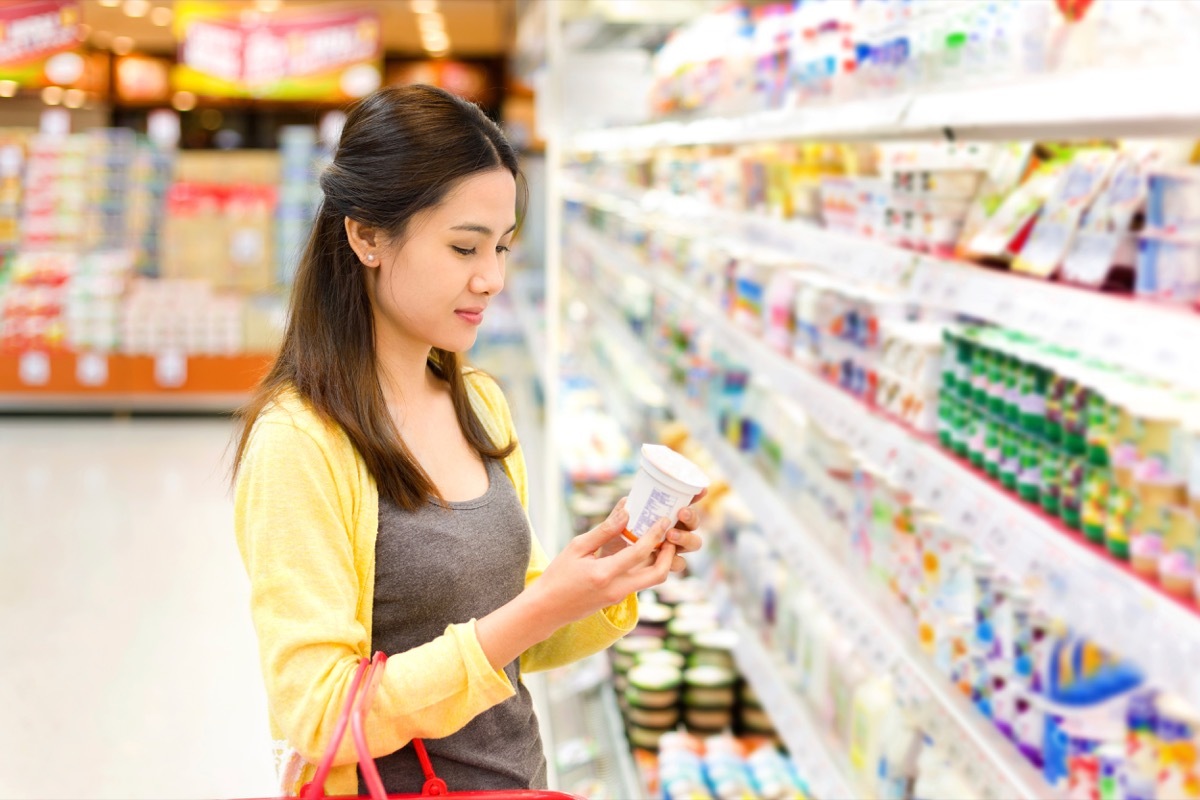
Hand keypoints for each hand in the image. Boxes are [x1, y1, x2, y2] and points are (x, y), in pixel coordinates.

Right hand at [529, 501, 676, 629]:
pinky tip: (643, 551)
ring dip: (662, 561)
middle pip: (659, 574)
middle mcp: (617, 589)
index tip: (664, 519)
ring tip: (661, 541)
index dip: (655, 534)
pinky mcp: (618, 599)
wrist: (547, 609)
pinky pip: (641, 582)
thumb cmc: (558, 575)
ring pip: (653, 580)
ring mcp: (619, 597)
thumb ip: (604, 530)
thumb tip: (626, 512)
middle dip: (670, 554)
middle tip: (671, 535)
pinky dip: (647, 566)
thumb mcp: (577, 547)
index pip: (640, 552)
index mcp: (605, 574)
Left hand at [596, 490, 705, 573]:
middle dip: (692, 517)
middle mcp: (672, 529)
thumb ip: (616, 517)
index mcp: (663, 514)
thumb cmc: (611, 540)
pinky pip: (680, 563)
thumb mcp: (610, 525)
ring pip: (693, 542)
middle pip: (693, 523)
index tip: (701, 490)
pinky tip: (664, 555)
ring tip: (670, 535)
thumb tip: (627, 505)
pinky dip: (675, 559)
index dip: (695, 495)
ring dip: (686, 537)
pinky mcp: (667, 565)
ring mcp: (672, 548)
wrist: (603, 567)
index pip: (683, 502)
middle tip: (681, 513)